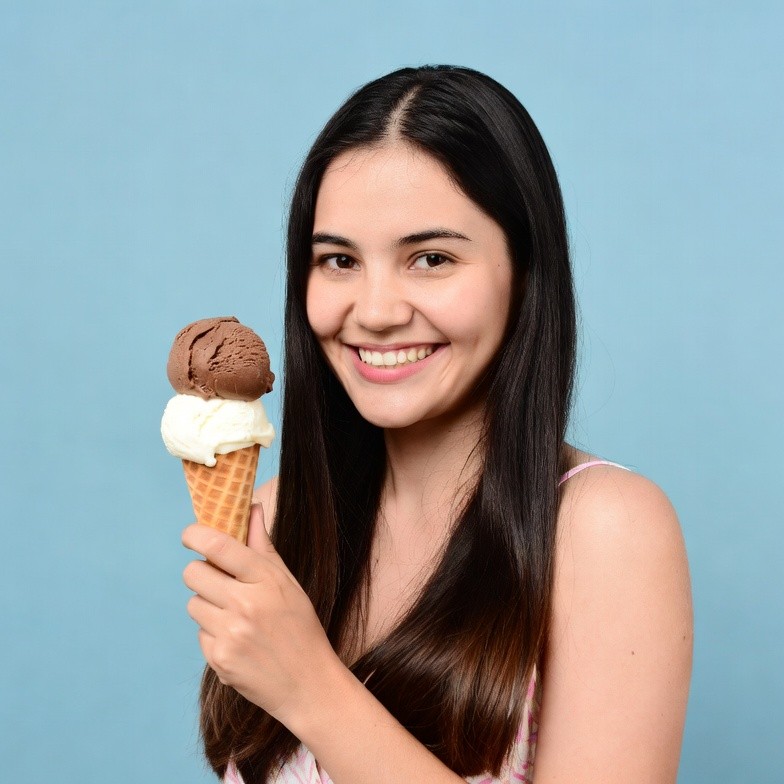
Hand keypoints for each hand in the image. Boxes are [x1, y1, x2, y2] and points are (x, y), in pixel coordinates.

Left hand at [182, 505, 339, 725]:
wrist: (308, 683)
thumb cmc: (300, 626)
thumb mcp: (288, 582)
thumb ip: (263, 546)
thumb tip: (251, 508)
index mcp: (266, 579)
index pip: (218, 546)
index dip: (196, 535)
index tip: (190, 534)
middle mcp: (245, 604)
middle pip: (193, 573)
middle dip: (201, 573)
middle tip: (218, 581)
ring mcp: (229, 633)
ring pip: (193, 604)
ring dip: (207, 605)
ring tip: (235, 616)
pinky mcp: (218, 659)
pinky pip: (199, 633)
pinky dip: (213, 633)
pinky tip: (238, 640)